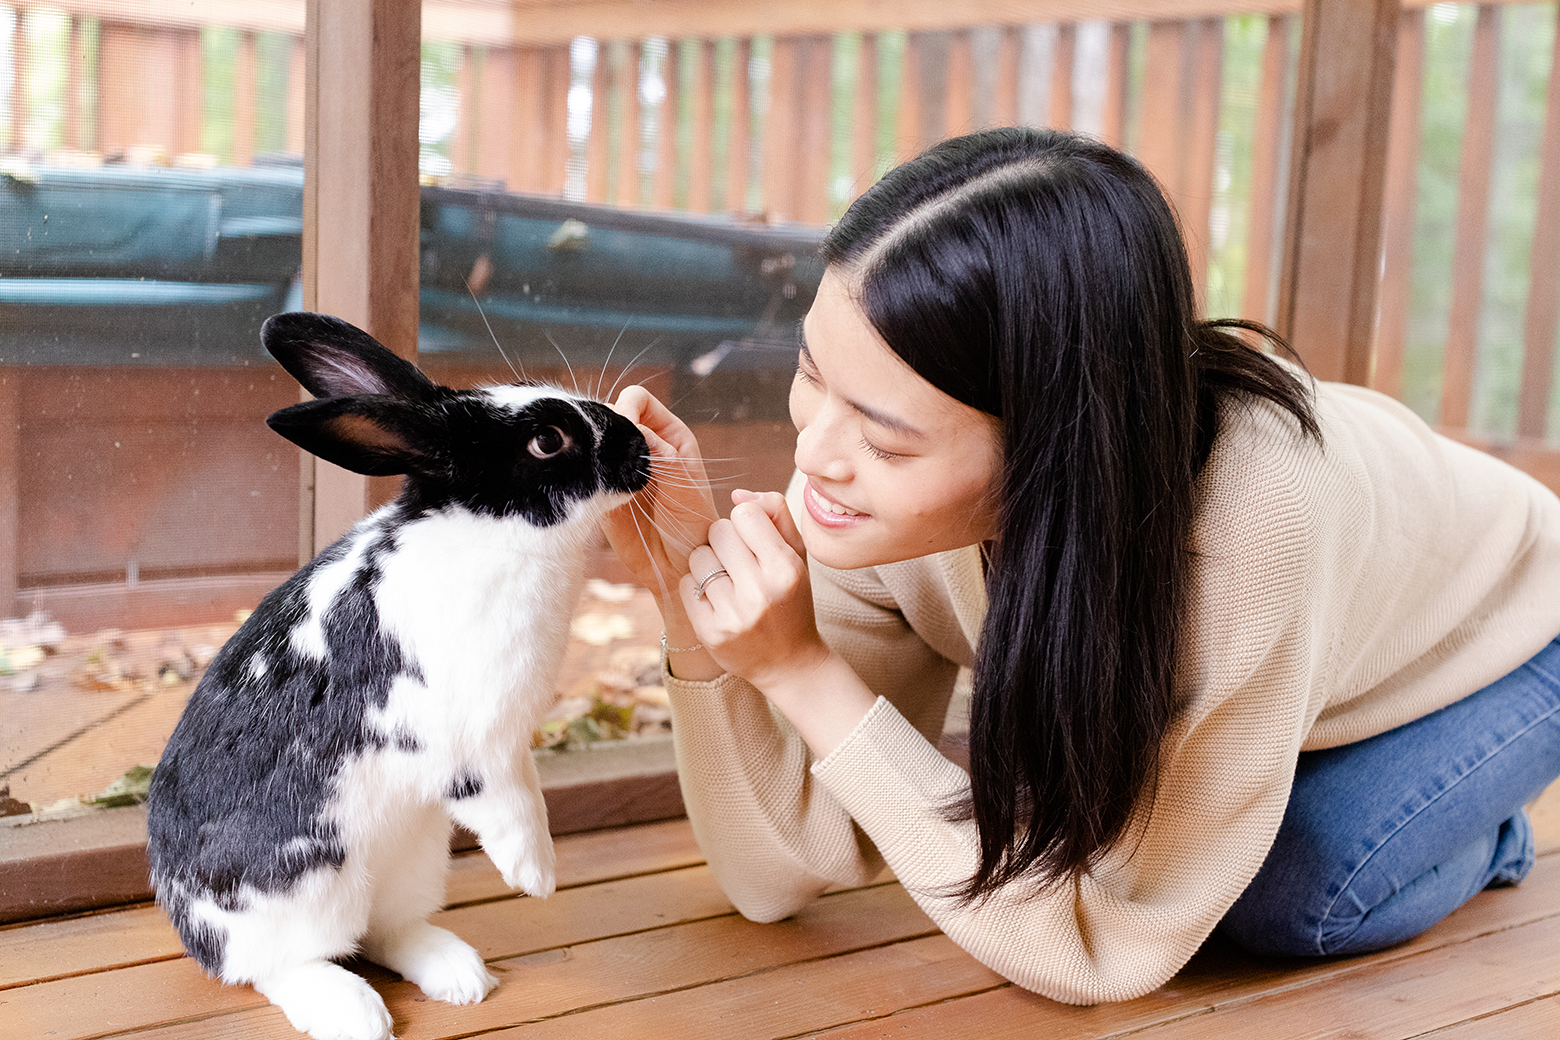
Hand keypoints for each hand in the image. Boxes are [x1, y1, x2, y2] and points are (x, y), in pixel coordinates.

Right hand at [603, 386, 718, 602]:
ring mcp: (619, 467)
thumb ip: (661, 453)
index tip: (625, 434)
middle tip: (612, 460)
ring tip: (603, 477)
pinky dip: (582, 474)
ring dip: (592, 452)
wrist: (680, 567)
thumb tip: (630, 426)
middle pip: (610, 415)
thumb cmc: (694, 526)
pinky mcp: (600, 491)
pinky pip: (583, 471)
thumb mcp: (685, 486)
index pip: (638, 400)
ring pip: (593, 441)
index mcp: (669, 434)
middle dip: (606, 431)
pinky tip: (592, 489)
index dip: (627, 409)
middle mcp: (643, 445)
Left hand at [682, 489, 831, 692]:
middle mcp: (761, 591)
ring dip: (708, 565)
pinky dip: (696, 589)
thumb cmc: (792, 599)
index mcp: (787, 568)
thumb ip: (776, 513)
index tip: (754, 542)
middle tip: (738, 564)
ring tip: (728, 583)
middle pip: (718, 532)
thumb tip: (738, 493)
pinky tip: (716, 602)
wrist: (790, 663)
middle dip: (724, 542)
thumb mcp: (798, 554)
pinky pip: (686, 585)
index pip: (745, 513)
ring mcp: (734, 614)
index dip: (746, 524)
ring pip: (698, 557)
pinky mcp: (710, 632)